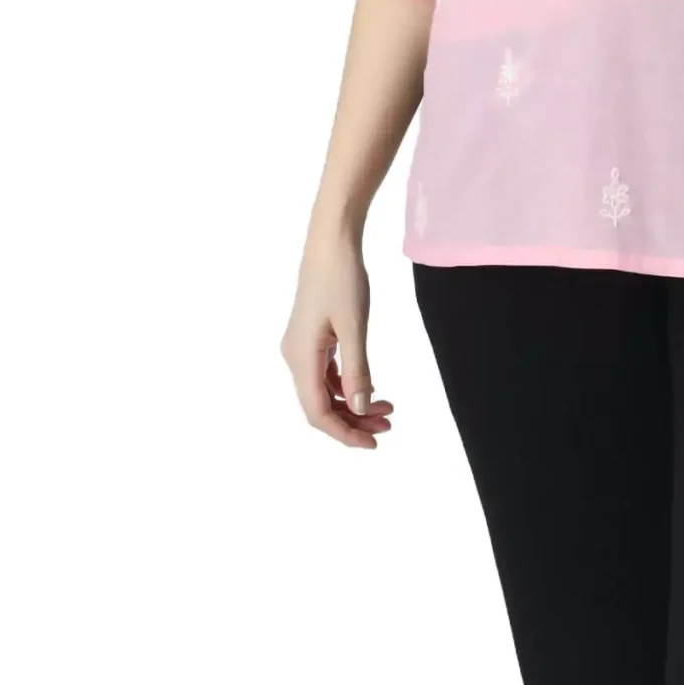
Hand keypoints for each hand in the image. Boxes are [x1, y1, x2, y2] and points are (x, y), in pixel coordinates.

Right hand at [281, 227, 395, 448]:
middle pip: (320, 405)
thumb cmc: (342, 278)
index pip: (317, 411)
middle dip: (353, 420)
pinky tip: (370, 388)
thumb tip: (360, 408)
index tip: (372, 442)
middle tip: (388, 425)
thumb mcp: (354, 326)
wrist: (331, 242)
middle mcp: (295, 356)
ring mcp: (301, 348)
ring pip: (324, 391)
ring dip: (353, 404)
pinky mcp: (311, 339)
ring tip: (387, 409)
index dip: (343, 432)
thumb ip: (357, 370)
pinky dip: (348, 385)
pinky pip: (326, 374)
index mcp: (301, 357)